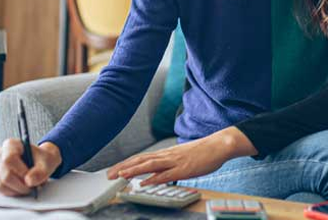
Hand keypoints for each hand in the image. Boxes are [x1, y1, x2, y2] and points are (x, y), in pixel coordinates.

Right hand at [0, 139, 61, 195]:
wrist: (42, 162)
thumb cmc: (43, 159)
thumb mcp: (47, 162)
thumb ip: (40, 171)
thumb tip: (28, 181)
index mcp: (11, 144)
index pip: (9, 159)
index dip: (20, 171)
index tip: (30, 177)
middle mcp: (0, 154)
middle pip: (5, 175)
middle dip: (20, 185)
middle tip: (32, 187)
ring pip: (1, 184)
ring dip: (17, 190)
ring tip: (29, 187)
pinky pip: (1, 190)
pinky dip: (13, 193)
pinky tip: (23, 189)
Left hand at [106, 127, 256, 185]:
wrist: (219, 145)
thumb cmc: (202, 152)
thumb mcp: (182, 158)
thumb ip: (169, 165)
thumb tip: (157, 173)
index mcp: (166, 153)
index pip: (141, 158)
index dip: (127, 164)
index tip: (114, 170)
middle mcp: (167, 155)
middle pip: (141, 160)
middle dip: (124, 167)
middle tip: (109, 175)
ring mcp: (175, 161)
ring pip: (150, 165)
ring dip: (134, 171)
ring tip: (120, 176)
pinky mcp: (184, 168)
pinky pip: (166, 174)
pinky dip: (154, 178)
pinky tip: (144, 182)